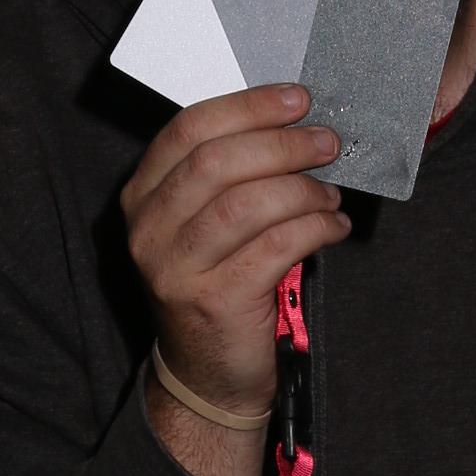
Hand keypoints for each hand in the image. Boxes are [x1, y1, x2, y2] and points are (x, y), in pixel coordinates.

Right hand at [121, 82, 348, 418]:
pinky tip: (333, 226)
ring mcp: (176, 268)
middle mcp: (148, 230)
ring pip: (247, 204)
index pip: (188, 130)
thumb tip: (295, 125)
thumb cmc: (217, 286)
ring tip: (330, 194)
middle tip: (326, 142)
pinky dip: (314, 228)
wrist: (208, 376)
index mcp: (142, 197)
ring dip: (302, 190)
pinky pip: (275, 247)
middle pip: (216, 162)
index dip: (248, 107)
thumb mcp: (202, 226)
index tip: (296, 99)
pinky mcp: (214, 301)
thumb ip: (227, 177)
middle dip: (282, 144)